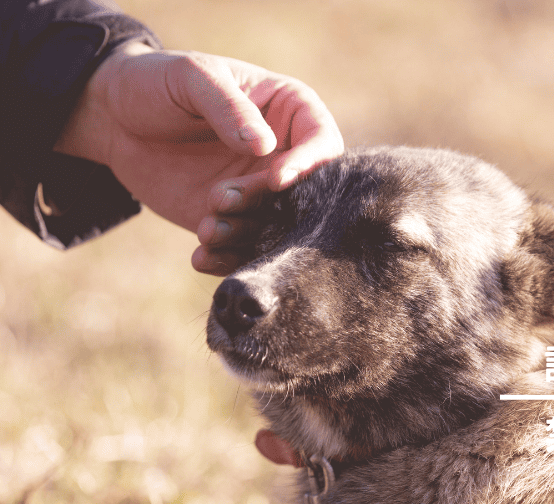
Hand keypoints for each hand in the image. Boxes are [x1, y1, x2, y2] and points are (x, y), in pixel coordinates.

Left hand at [55, 42, 343, 274]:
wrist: (113, 121)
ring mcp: (260, 192)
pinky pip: (244, 248)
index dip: (309, 165)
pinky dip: (227, 258)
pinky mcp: (233, 221)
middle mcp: (284, 156)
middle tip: (222, 198)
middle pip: (306, 194)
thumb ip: (230, 107)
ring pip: (277, 227)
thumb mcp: (192, 78)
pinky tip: (201, 254)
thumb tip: (266, 145)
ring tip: (206, 227)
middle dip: (270, 205)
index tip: (276, 180)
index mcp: (290, 112)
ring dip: (245, 235)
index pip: (323, 143)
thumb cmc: (157, 83)